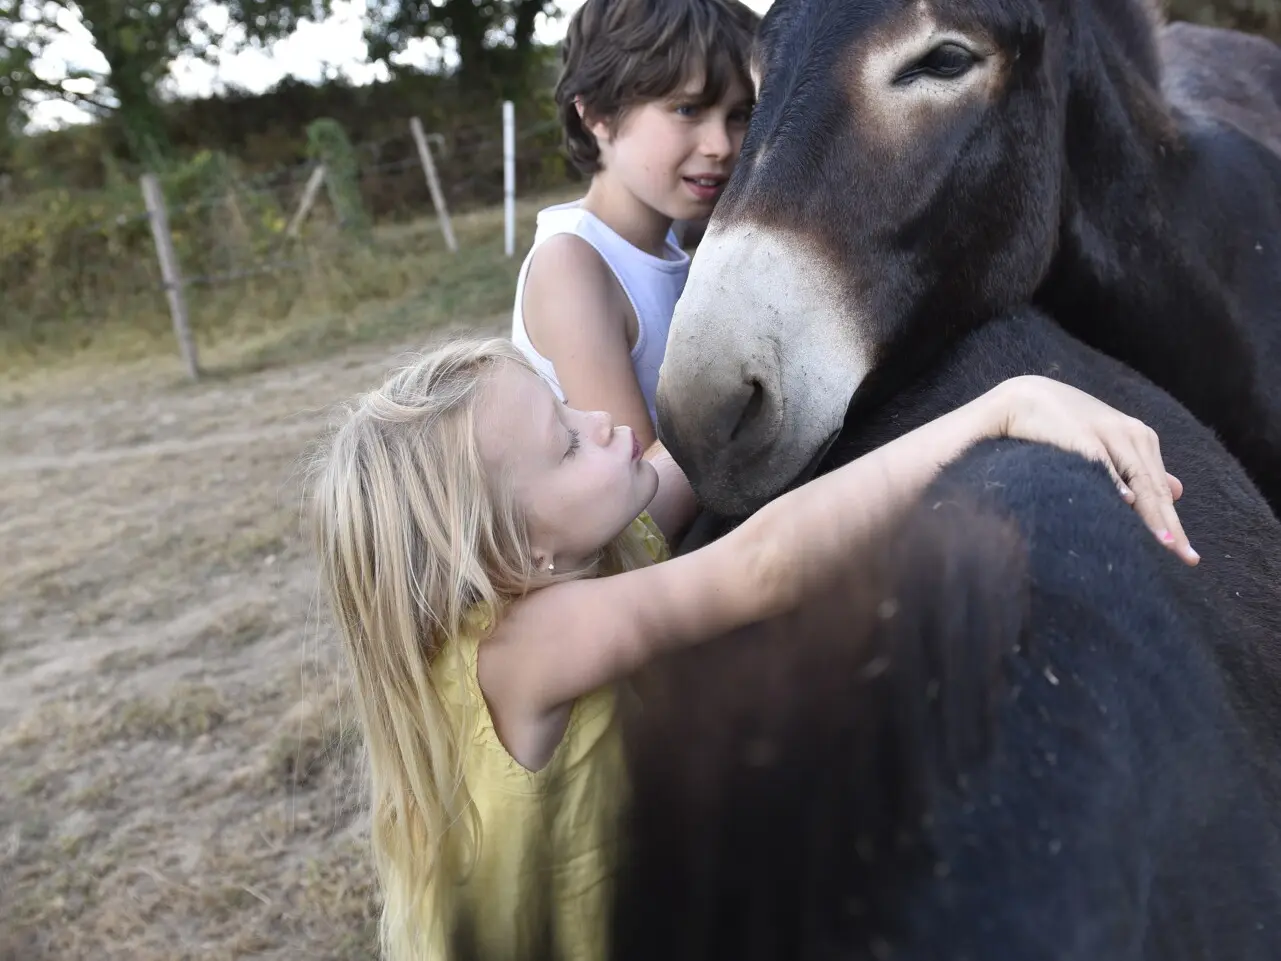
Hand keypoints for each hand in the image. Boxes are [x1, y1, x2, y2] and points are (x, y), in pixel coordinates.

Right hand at [990, 376, 1197, 566]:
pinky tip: (1126, 503)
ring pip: (1138, 480)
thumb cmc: (1065, 426)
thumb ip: (1141, 468)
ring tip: (1166, 544)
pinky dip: (1115, 482)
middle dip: (1171, 526)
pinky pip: (1103, 463)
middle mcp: (1131, 435)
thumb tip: (1178, 492)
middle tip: (1187, 558)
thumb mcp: (1111, 443)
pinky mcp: (1082, 435)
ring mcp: (1108, 433)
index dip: (1173, 523)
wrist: (1025, 397)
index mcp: (1140, 438)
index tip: (1188, 556)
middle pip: (1155, 489)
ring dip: (1153, 514)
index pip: (1160, 489)